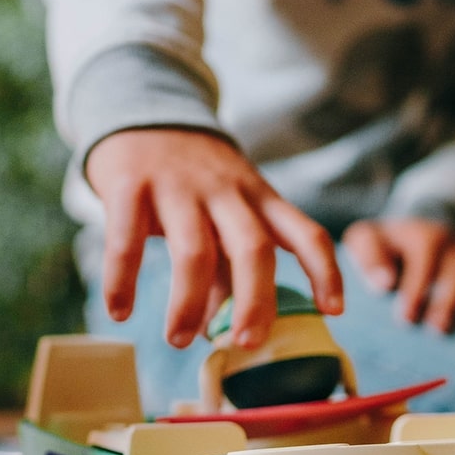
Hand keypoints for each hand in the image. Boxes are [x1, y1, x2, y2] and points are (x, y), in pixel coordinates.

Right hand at [85, 128, 342, 348]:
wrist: (140, 111)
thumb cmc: (193, 180)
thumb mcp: (225, 211)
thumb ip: (229, 265)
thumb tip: (224, 329)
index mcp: (261, 200)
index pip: (308, 234)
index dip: (326, 271)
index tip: (334, 310)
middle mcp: (227, 192)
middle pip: (254, 249)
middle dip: (255, 302)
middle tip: (246, 343)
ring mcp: (179, 187)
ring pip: (194, 251)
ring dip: (189, 303)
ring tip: (178, 341)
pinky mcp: (130, 185)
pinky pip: (127, 239)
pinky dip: (123, 279)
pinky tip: (120, 312)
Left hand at [342, 217, 454, 333]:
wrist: (428, 230)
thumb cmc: (390, 247)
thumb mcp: (369, 239)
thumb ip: (368, 258)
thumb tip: (382, 285)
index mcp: (422, 236)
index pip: (424, 256)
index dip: (417, 286)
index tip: (406, 317)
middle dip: (449, 298)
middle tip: (438, 328)